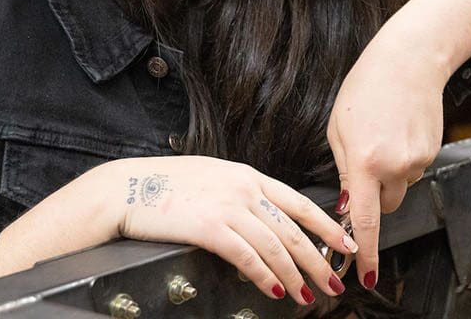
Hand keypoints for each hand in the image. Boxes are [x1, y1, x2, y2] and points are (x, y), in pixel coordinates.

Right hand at [116, 156, 358, 304]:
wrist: (125, 188)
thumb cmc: (165, 185)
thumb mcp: (212, 176)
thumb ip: (241, 192)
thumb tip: (264, 215)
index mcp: (248, 176)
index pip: (299, 202)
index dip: (327, 225)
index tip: (346, 243)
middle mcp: (244, 189)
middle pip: (294, 229)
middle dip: (319, 259)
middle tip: (334, 281)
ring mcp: (228, 207)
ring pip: (276, 247)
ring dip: (295, 275)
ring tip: (307, 295)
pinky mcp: (209, 228)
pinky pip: (247, 257)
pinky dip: (265, 276)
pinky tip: (274, 290)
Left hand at [326, 33, 445, 290]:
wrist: (410, 60)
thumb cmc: (367, 88)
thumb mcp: (339, 129)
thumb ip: (344, 171)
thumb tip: (348, 205)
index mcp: (364, 162)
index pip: (364, 221)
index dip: (365, 252)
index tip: (365, 275)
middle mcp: (394, 166)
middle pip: (386, 207)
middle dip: (375, 198)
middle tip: (367, 166)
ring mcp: (417, 160)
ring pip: (400, 186)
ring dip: (390, 174)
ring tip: (384, 135)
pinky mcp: (433, 151)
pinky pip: (413, 168)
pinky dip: (404, 158)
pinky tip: (399, 130)